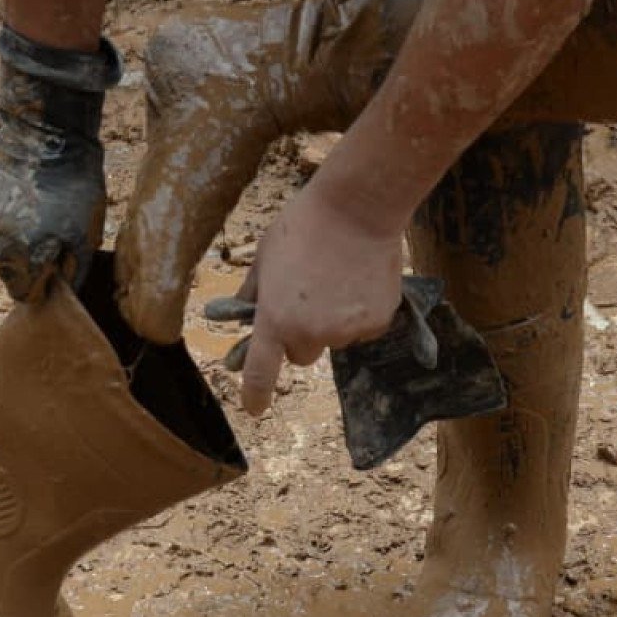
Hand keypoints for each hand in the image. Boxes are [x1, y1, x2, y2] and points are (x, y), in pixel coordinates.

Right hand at [0, 29, 118, 301]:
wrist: (48, 134)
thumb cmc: (75, 186)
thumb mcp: (86, 234)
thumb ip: (73, 272)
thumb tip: (63, 295)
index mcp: (22, 261)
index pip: (22, 293)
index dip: (38, 281)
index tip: (48, 262)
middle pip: (1, 271)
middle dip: (18, 260)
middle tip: (37, 230)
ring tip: (20, 210)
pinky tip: (2, 196)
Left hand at [237, 178, 403, 414]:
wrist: (358, 208)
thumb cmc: (303, 225)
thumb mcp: (264, 257)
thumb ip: (252, 293)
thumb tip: (240, 313)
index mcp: (275, 319)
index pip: (260, 372)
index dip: (255, 394)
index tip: (255, 408)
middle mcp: (310, 333)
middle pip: (302, 355)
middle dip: (301, 336)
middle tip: (307, 299)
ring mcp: (346, 331)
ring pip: (335, 340)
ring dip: (332, 321)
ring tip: (337, 278)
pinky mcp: (377, 322)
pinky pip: (363, 329)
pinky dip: (360, 312)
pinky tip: (359, 279)